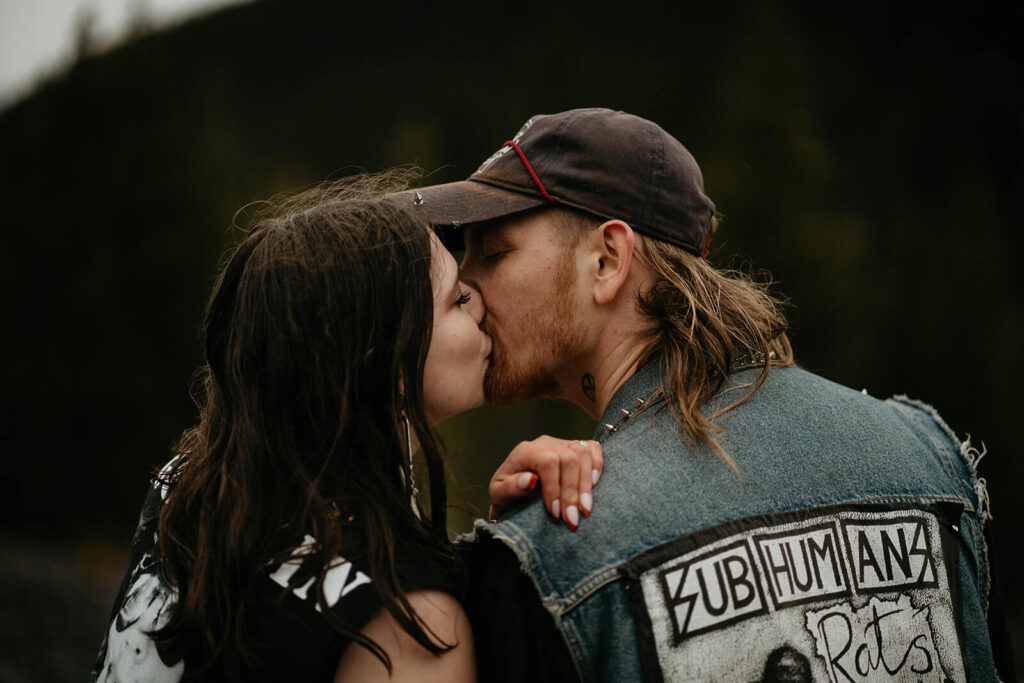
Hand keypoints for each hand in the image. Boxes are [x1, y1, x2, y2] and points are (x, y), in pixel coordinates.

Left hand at [488, 436, 603, 531]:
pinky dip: (597, 466)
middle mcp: (546, 443)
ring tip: (585, 510)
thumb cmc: (507, 496)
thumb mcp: (499, 496)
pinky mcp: (576, 448)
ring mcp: (563, 443)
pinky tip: (594, 487)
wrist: (515, 495)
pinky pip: (593, 448)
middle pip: (569, 458)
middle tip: (572, 520)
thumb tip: (529, 480)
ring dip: (586, 484)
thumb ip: (510, 488)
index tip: (555, 513)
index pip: (547, 461)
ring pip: (583, 453)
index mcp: (525, 451)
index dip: (555, 488)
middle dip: (572, 492)